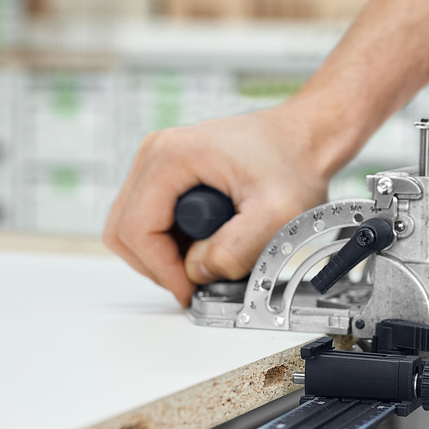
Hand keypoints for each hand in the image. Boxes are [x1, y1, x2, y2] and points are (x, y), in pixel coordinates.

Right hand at [104, 105, 330, 306]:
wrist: (304, 138)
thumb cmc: (294, 163)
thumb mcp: (277, 214)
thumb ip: (236, 249)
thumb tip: (198, 270)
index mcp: (171, 157)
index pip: (136, 230)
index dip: (161, 270)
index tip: (190, 289)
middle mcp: (155, 154)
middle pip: (124, 231)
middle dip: (158, 265)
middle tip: (198, 278)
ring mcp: (158, 162)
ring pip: (133, 228)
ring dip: (165, 255)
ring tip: (211, 253)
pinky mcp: (168, 174)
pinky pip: (151, 220)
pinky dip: (173, 241)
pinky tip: (210, 239)